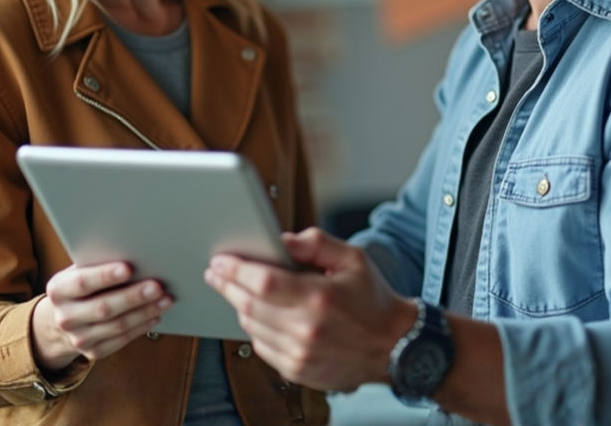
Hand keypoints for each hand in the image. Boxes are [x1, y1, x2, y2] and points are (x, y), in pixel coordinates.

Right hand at [31, 261, 172, 372]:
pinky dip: (141, 327)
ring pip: (117, 326)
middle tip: (157, 286)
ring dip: (144, 312)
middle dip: (133, 296)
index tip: (128, 268)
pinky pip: (122, 340)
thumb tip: (134, 253)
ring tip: (165, 300)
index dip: (105, 276)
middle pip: (103, 308)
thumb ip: (99, 264)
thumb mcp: (81, 271)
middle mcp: (65, 317)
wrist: (65, 317)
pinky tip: (155, 315)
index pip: (82, 283)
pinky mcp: (93, 351)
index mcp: (59, 290)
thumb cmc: (82, 286)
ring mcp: (78, 338)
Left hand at [204, 227, 416, 391]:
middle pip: (248, 305)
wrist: (395, 347)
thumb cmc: (373, 300)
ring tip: (237, 290)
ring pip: (251, 327)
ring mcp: (300, 355)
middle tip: (216, 272)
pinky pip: (261, 347)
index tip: (220, 261)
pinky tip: (260, 315)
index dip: (236, 269)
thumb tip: (281, 239)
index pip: (262, 282)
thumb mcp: (353, 259)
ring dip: (239, 306)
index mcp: (319, 298)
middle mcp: (306, 330)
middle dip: (227, 285)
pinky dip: (255, 329)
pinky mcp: (297, 371)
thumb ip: (316, 243)